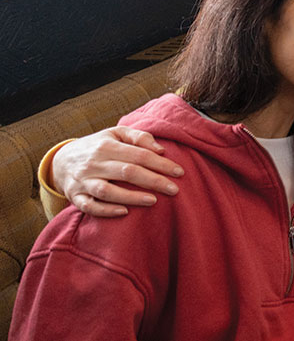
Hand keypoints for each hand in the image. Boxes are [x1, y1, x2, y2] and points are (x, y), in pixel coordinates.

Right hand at [51, 126, 183, 216]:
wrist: (60, 160)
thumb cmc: (97, 146)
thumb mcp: (115, 134)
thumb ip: (138, 137)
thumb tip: (161, 149)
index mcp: (106, 146)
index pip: (139, 155)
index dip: (161, 164)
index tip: (179, 172)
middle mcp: (94, 163)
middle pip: (127, 172)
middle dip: (153, 181)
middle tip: (174, 189)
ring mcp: (83, 181)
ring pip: (107, 191)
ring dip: (132, 197)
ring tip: (154, 200)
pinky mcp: (75, 197)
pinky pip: (90, 206)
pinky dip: (106, 210)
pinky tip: (125, 212)